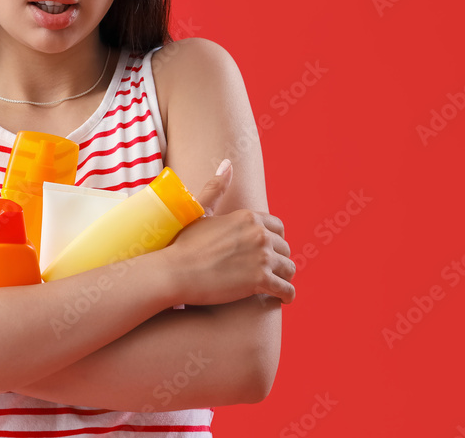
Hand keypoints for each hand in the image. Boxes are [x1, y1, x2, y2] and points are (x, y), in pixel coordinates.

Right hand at [161, 160, 295, 305]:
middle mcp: (259, 234)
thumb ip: (216, 188)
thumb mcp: (200, 211)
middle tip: (270, 270)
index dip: (274, 239)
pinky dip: (287, 295)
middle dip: (279, 259)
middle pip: (285, 247)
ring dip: (284, 277)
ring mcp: (262, 257)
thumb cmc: (184, 243)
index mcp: (248, 217)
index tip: (268, 249)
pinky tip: (283, 299)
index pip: (277, 227)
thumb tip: (227, 163)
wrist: (175, 271)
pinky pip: (286, 289)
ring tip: (277, 284)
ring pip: (289, 268)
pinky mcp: (261, 280)